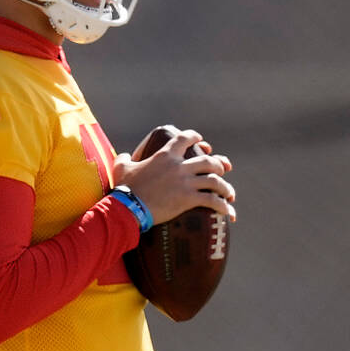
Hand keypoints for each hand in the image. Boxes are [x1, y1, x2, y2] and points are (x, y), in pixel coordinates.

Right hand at [114, 128, 236, 223]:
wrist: (128, 207)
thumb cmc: (124, 188)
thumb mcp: (121, 168)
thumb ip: (123, 159)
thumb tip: (124, 155)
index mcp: (165, 156)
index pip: (185, 139)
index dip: (195, 137)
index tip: (202, 141)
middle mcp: (179, 166)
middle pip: (208, 161)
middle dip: (218, 165)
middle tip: (221, 171)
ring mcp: (185, 182)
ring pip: (215, 181)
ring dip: (225, 187)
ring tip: (228, 194)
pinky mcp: (188, 199)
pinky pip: (213, 200)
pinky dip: (223, 206)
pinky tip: (229, 212)